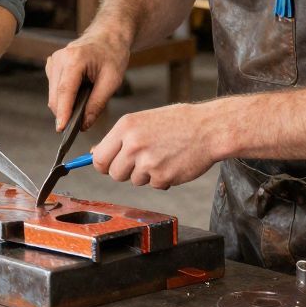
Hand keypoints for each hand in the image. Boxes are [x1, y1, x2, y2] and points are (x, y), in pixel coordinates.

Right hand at [45, 27, 130, 131]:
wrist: (108, 35)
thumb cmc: (112, 54)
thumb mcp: (112, 80)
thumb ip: (97, 104)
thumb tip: (84, 125)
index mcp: (74, 59)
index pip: (65, 91)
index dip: (63, 112)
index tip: (61, 129)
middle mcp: (59, 59)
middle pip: (56, 96)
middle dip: (66, 113)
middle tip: (82, 122)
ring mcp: (53, 61)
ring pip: (53, 94)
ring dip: (65, 105)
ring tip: (86, 100)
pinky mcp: (52, 65)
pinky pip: (54, 89)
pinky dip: (64, 97)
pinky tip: (79, 91)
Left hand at [90, 100, 230, 189]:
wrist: (209, 128)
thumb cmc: (179, 122)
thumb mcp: (143, 121)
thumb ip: (119, 138)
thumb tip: (96, 153)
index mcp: (126, 127)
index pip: (99, 158)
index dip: (104, 165)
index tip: (110, 165)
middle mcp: (134, 144)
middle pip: (114, 174)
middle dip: (125, 172)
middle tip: (141, 161)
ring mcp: (148, 162)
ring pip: (135, 181)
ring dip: (146, 174)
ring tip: (163, 156)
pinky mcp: (163, 177)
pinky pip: (154, 185)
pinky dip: (163, 178)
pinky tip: (173, 162)